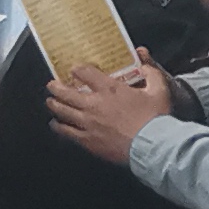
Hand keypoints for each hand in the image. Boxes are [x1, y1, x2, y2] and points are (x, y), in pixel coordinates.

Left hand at [44, 63, 172, 166]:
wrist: (152, 147)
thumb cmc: (155, 119)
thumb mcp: (158, 90)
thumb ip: (151, 73)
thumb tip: (144, 61)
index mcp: (109, 89)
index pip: (85, 73)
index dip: (77, 69)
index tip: (74, 69)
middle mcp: (94, 104)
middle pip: (66, 92)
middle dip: (56, 87)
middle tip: (51, 84)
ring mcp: (88, 123)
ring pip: (63, 112)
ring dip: (54, 105)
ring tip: (50, 102)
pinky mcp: (88, 141)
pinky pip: (67, 133)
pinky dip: (59, 127)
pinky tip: (56, 125)